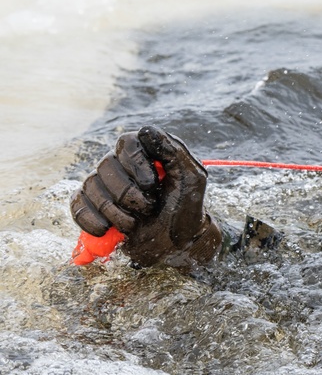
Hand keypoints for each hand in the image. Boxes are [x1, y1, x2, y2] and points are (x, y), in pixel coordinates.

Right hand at [70, 125, 220, 267]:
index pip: (127, 142)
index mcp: (146, 152)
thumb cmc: (187, 207)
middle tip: (148, 209)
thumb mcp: (191, 177)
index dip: (135, 163)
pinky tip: (107, 230)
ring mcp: (104, 184)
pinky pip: (77, 205)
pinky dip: (90, 220)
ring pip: (91, 186)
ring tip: (133, 224)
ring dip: (114, 212)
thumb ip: (173, 151)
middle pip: (106, 165)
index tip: (151, 185)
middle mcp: (122, 164)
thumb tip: (146, 131)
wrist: (176, 244)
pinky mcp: (91, 205)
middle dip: (127, 194)